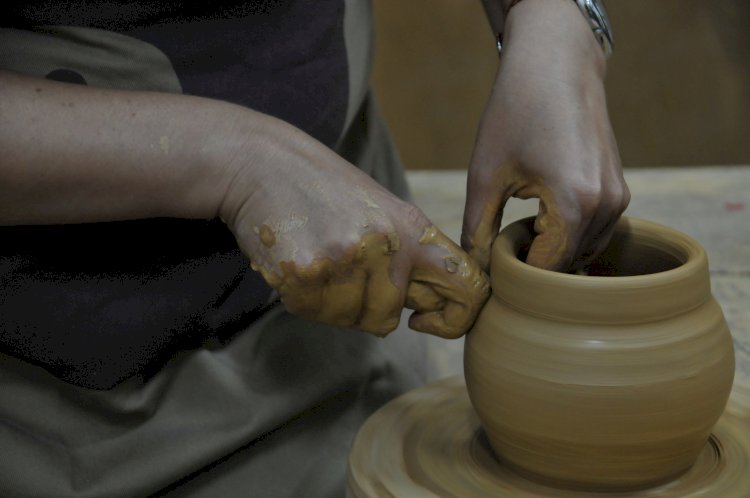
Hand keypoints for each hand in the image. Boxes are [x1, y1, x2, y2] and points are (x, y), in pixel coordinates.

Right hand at [220, 116, 488, 337]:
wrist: (263, 162)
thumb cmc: (325, 189)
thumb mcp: (382, 210)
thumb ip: (409, 257)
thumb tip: (430, 310)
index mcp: (413, 228)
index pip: (467, 287)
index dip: (455, 318)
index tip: (425, 320)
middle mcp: (385, 245)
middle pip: (389, 318)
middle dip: (365, 305)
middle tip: (340, 266)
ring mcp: (345, 260)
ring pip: (349, 319)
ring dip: (331, 301)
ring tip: (317, 257)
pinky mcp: (305, 273)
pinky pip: (314, 312)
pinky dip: (304, 297)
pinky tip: (297, 260)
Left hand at [462, 0, 628, 271]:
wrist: (556, 63)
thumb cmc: (516, 111)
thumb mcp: (486, 174)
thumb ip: (478, 229)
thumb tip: (475, 271)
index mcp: (576, 203)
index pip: (548, 270)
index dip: (517, 276)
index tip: (491, 270)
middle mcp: (607, 206)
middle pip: (568, 265)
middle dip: (534, 267)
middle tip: (499, 252)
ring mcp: (619, 199)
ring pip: (584, 251)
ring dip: (553, 253)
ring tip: (518, 231)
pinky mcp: (619, 190)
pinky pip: (595, 232)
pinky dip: (569, 237)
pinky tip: (540, 219)